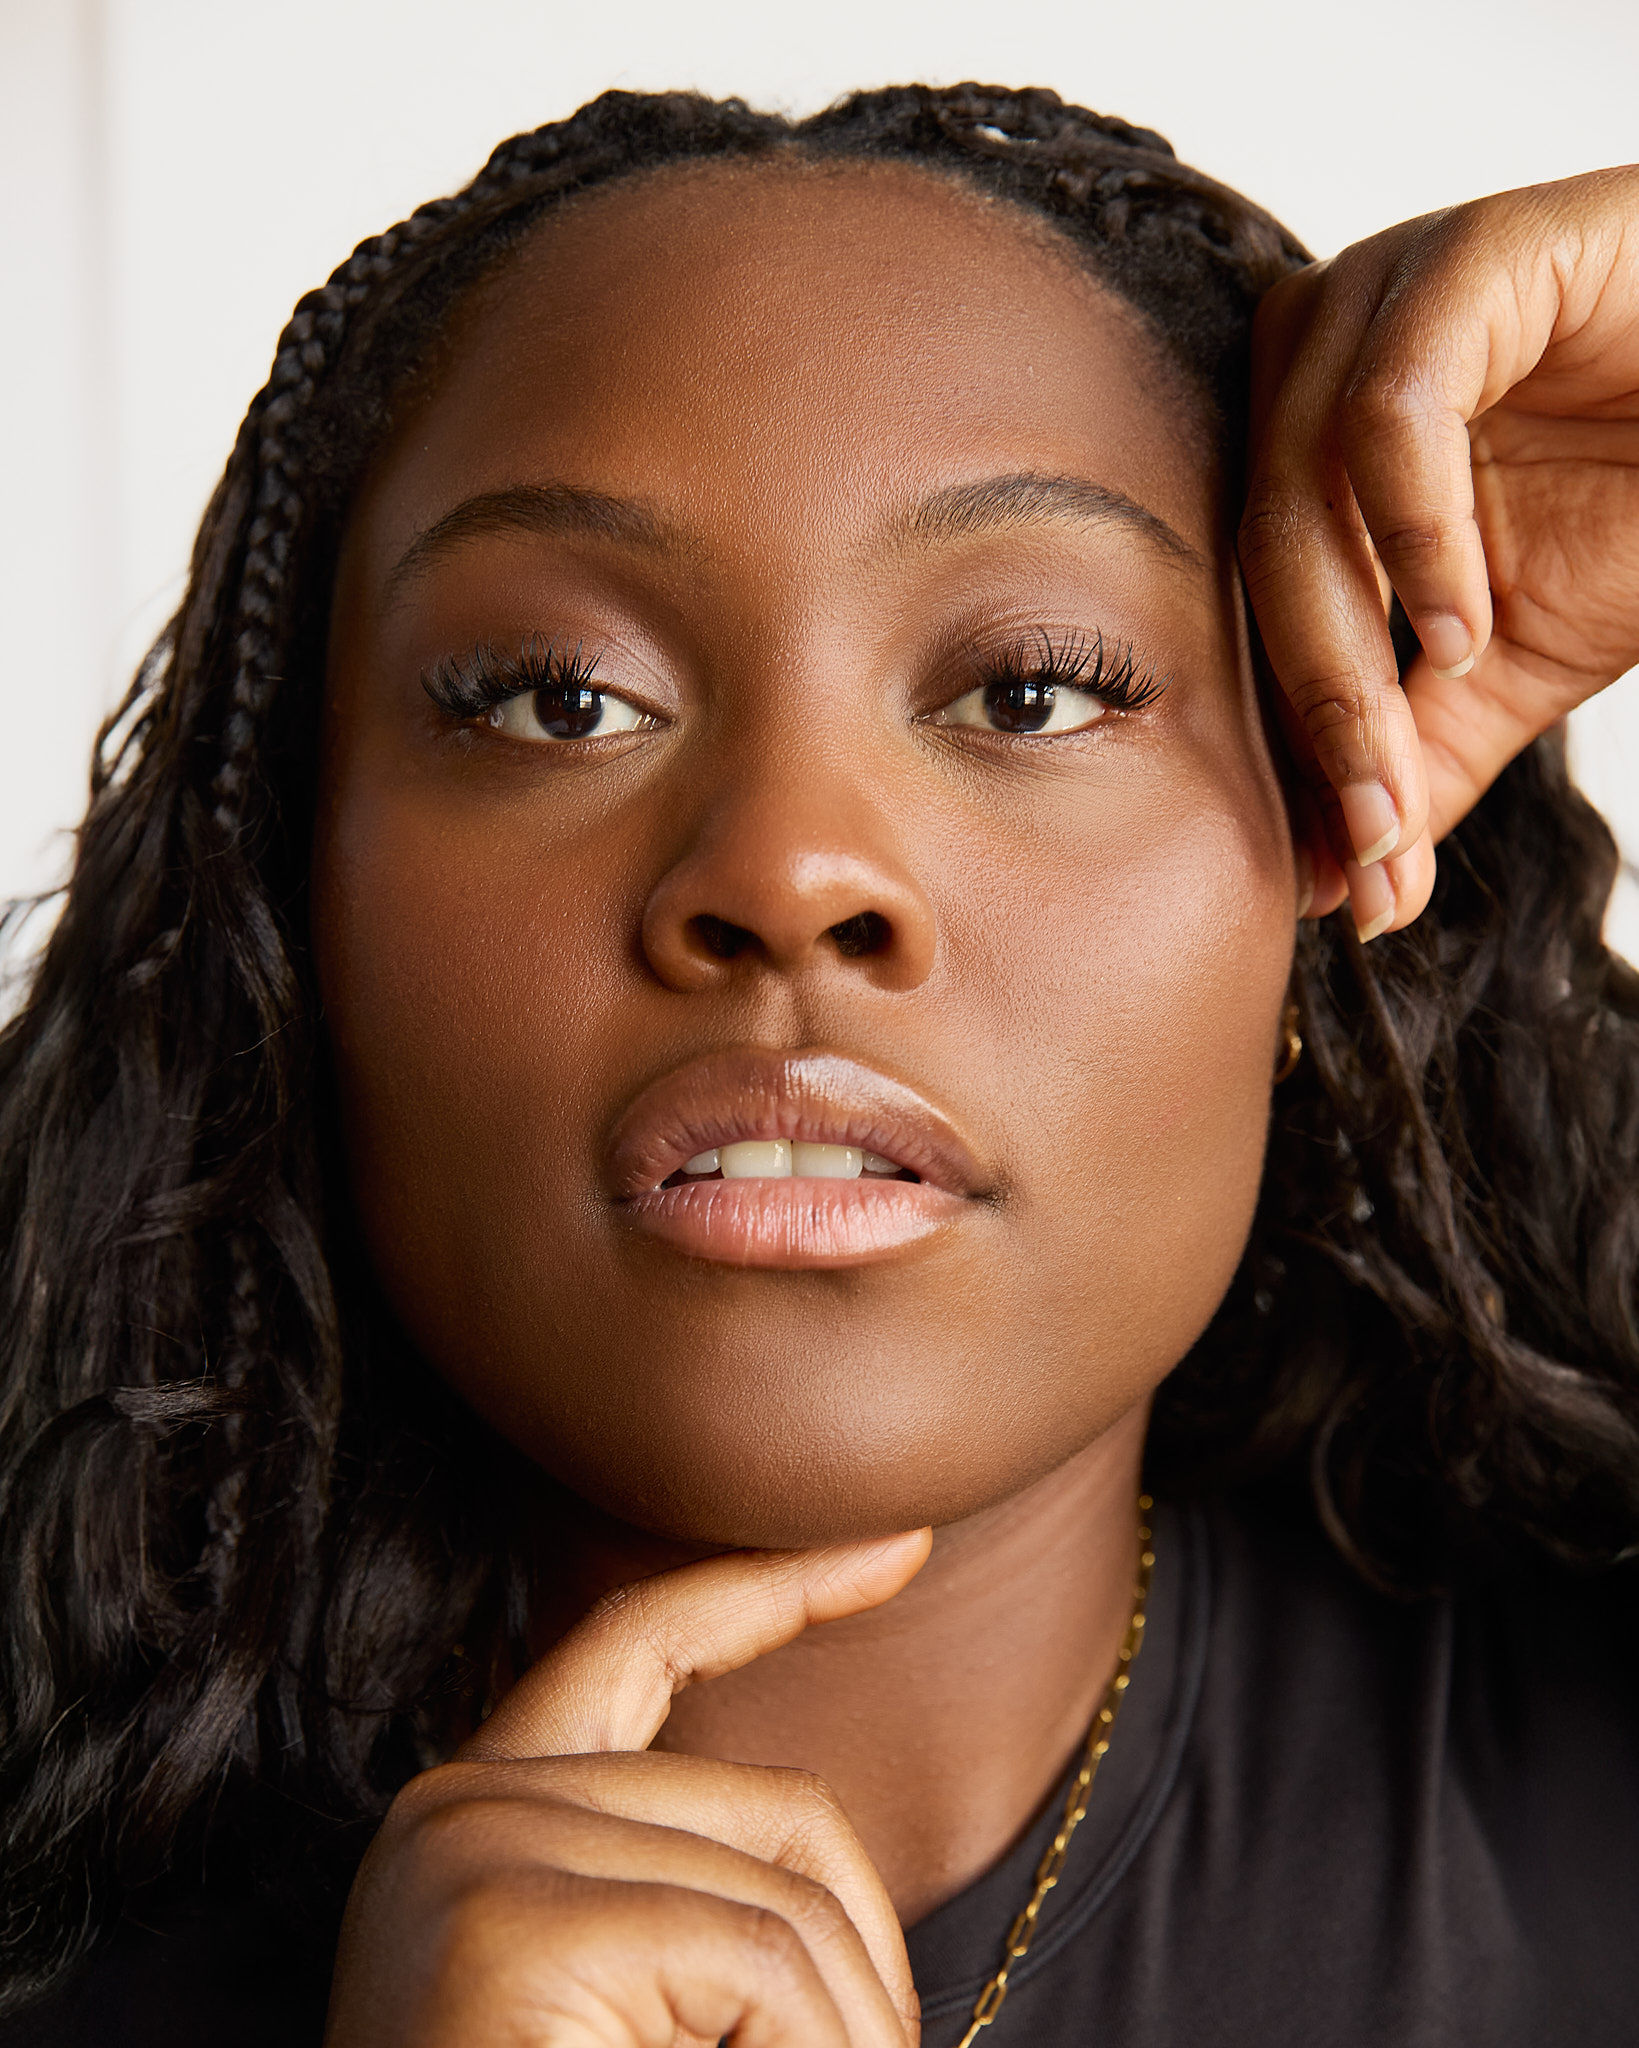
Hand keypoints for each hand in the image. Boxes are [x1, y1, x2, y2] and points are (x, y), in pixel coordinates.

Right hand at [324, 1531, 931, 2046]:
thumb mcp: (643, 2000)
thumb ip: (705, 1900)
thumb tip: (845, 1886)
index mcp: (491, 1816)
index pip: (644, 1641)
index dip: (776, 1588)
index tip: (903, 1547)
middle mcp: (462, 1807)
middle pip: (781, 1815)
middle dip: (857, 1978)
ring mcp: (475, 1851)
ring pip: (791, 1906)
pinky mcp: (509, 1925)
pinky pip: (762, 1971)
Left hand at [1239, 166, 1638, 937]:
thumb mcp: (1508, 665)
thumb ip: (1417, 761)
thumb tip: (1356, 897)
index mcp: (1302, 442)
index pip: (1248, 602)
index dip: (1287, 745)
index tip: (1334, 869)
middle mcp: (1317, 357)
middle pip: (1252, 554)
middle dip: (1311, 716)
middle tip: (1369, 831)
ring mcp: (1383, 293)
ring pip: (1293, 487)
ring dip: (1341, 645)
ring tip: (1411, 737)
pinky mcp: (1472, 254)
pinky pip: (1390, 410)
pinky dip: (1413, 536)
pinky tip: (1463, 623)